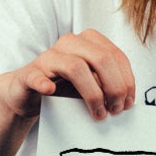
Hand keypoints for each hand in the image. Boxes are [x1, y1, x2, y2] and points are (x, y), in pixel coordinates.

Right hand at [0, 29, 134, 121]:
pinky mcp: (29, 73)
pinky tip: (50, 90)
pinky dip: (44, 83)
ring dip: (93, 94)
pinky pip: (37, 76)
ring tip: (98, 113)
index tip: (129, 102)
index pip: (116, 56)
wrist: (27, 93)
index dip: (127, 81)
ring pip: (76, 67)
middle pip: (101, 59)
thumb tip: (127, 99)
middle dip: (115, 88)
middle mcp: (69, 43)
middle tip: (116, 110)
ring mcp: (48, 57)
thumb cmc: (63, 87)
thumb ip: (107, 84)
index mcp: (88, 41)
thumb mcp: (91, 83)